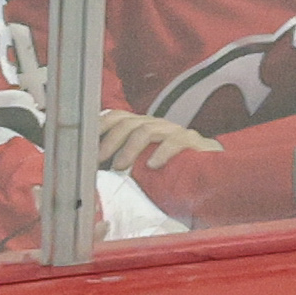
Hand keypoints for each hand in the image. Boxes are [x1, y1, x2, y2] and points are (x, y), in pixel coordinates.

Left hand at [99, 111, 218, 171]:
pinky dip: (162, 152)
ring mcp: (175, 132)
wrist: (212, 177)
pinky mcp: (194, 142)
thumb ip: (121, 165)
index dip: (99, 126)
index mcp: (142, 129)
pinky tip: (152, 165)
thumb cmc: (170, 176)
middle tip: (98, 161)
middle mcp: (156, 126)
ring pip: (147, 129)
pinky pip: (176, 141)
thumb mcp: (141, 169)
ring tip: (120, 167)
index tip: (83, 144)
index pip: (117, 117)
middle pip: (128, 122)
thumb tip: (90, 172)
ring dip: (130, 148)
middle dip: (110, 141)